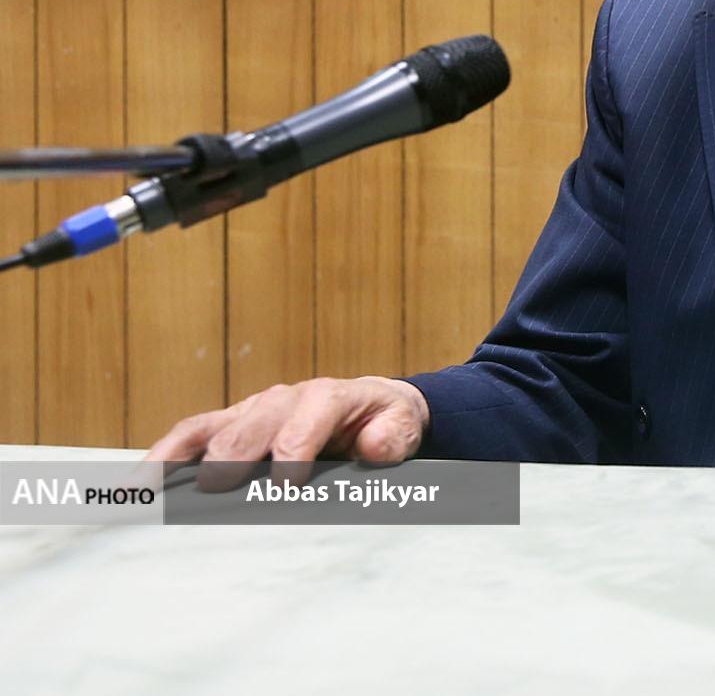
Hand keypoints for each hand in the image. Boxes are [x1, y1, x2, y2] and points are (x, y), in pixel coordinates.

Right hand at [142, 376, 430, 485]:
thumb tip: (373, 446)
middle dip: (234, 455)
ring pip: (210, 429)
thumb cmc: (385, 422)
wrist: (374, 407)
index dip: (296, 448)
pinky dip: (163, 457)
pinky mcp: (231, 425)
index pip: (308, 418)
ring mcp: (252, 411)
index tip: (285, 482)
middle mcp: (284, 399)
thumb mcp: (401, 427)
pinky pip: (192, 436)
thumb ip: (391, 437)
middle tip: (215, 490)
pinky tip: (138, 483)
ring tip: (146, 487)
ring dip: (177, 456)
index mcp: (328, 398)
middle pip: (252, 425)